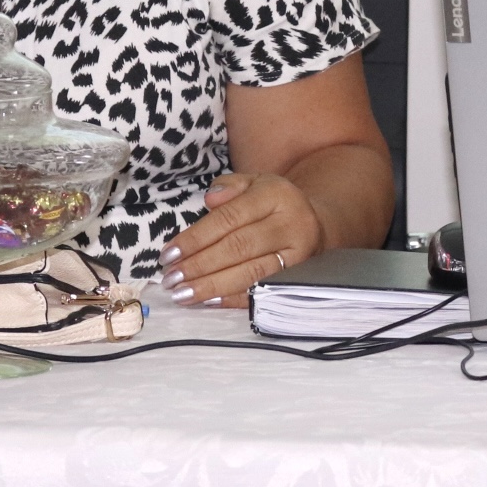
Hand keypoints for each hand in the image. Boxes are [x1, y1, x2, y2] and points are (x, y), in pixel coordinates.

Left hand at [158, 173, 326, 308]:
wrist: (316, 225)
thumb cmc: (274, 204)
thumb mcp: (254, 183)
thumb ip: (230, 186)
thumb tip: (210, 199)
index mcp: (275, 195)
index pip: (229, 217)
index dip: (196, 237)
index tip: (169, 253)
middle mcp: (290, 224)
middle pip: (238, 247)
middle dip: (199, 265)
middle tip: (170, 278)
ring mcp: (298, 255)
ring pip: (250, 273)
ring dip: (212, 286)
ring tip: (182, 294)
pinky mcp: (300, 280)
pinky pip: (261, 292)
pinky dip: (233, 299)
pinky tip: (208, 302)